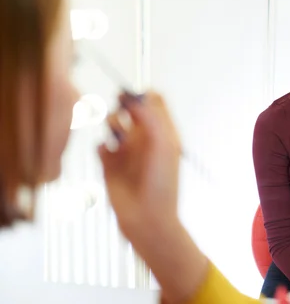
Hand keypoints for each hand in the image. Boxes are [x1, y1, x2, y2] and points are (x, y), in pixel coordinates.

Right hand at [99, 92, 208, 302]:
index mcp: (163, 132)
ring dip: (112, 123)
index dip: (144, 96)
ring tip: (118, 137)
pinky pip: (100, 146)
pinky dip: (102, 147)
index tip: (135, 99)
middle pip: (130, 108)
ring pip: (113, 123)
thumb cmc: (162, 183)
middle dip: (123, 105)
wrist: (147, 218)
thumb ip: (150, 118)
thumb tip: (135, 98)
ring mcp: (127, 151)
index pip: (154, 101)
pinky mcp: (110, 165)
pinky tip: (109, 156)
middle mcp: (145, 138)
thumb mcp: (162, 144)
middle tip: (123, 112)